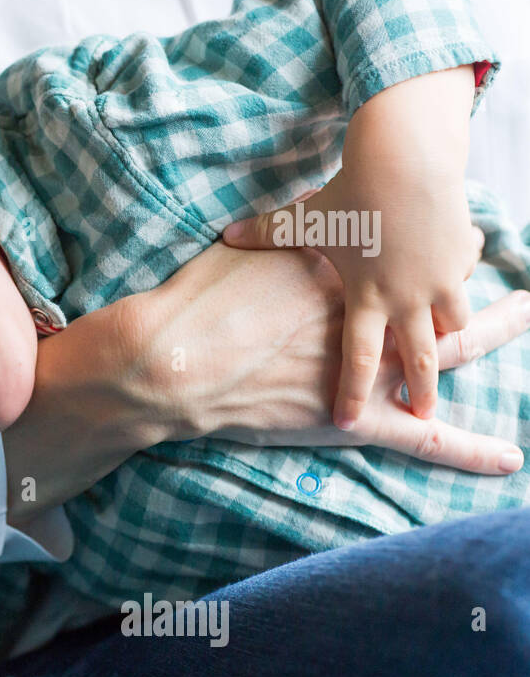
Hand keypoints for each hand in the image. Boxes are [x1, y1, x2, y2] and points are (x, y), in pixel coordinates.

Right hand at [139, 240, 526, 472]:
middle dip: (460, 260)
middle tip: (484, 238)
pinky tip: (508, 458)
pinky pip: (425, 438)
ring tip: (525, 314)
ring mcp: (371, 367)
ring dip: (492, 330)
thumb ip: (261, 238)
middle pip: (429, 285)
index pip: (386, 247)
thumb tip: (261, 222)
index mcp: (337, 275)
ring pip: (446, 348)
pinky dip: (468, 448)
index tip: (413, 218)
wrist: (181, 361)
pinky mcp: (362, 419)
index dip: (402, 233)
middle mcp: (367, 316)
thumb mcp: (235, 253)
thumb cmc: (199, 307)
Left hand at [222, 65, 477, 429]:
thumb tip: (226, 236)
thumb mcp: (303, 219)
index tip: (346, 423)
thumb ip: (265, 234)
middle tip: (423, 414)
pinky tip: (454, 280)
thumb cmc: (349, 191)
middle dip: (423, 391)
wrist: (404, 160)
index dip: (353, 394)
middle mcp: (407, 297)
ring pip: (453, 322)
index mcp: (365, 297)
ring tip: (449, 347)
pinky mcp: (460, 255)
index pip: (358, 360)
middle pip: (420, 358)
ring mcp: (439, 279)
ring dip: (451, 336)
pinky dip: (460, 283)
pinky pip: (464, 280)